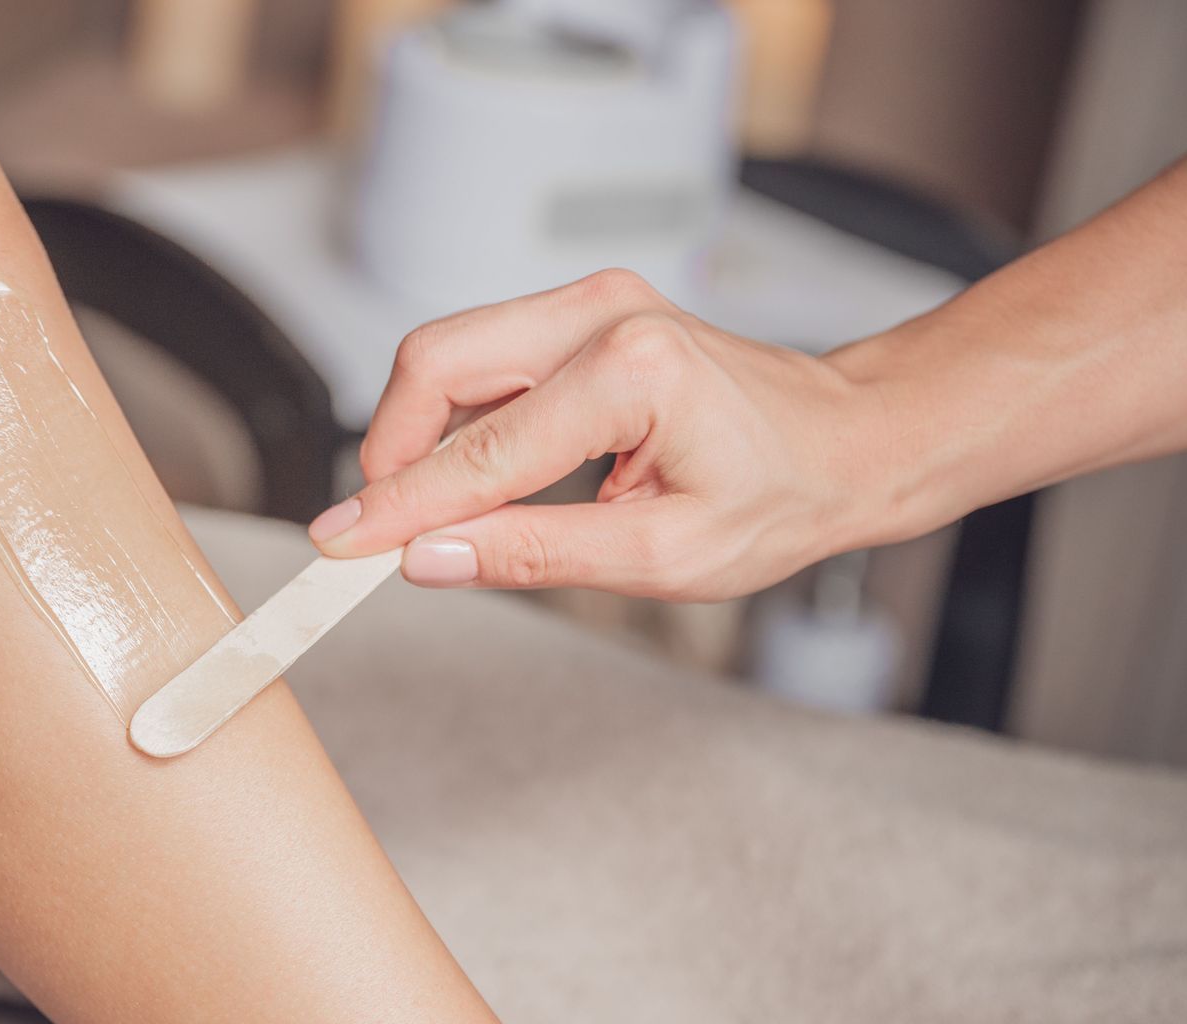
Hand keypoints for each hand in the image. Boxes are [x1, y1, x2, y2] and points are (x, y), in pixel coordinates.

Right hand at [306, 270, 911, 600]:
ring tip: (433, 511)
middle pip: (434, 360)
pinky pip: (482, 355)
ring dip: (418, 433)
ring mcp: (590, 301)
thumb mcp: (664, 557)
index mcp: (633, 371)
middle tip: (378, 528)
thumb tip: (430, 559)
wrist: (848, 439)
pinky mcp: (580, 310)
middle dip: (390, 450)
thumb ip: (536, 555)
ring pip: (448, 352)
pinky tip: (475, 477)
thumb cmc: (781, 496)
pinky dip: (455, 418)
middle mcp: (602, 314)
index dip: (399, 508)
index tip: (338, 547)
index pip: (479, 451)